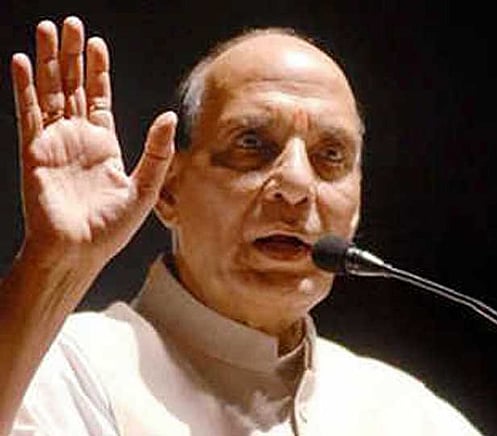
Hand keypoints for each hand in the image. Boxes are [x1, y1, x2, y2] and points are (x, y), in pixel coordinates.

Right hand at [11, 16, 175, 267]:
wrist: (78, 251)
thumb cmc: (111, 229)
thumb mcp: (145, 187)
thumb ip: (157, 152)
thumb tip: (169, 117)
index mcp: (104, 145)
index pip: (99, 98)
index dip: (98, 71)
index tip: (96, 44)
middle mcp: (78, 138)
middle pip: (73, 87)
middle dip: (71, 55)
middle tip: (70, 24)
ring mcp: (54, 142)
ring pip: (49, 91)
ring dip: (46, 61)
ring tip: (47, 29)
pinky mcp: (34, 151)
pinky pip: (28, 112)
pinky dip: (24, 87)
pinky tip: (21, 61)